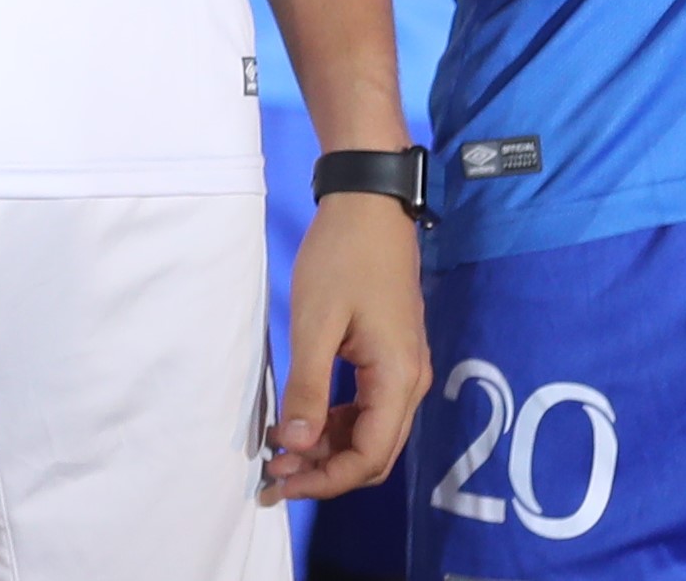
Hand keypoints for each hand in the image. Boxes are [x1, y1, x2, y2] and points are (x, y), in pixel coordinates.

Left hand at [263, 192, 429, 502]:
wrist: (370, 203)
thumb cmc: (342, 257)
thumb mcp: (316, 324)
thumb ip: (308, 388)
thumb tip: (296, 446)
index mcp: (398, 378)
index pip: (368, 457)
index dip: (324, 481)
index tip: (279, 482)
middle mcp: (411, 381)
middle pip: (373, 454)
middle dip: (324, 472)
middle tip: (274, 472)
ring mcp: (404, 368)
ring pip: (371, 433)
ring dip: (327, 449)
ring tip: (279, 449)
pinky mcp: (392, 355)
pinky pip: (368, 408)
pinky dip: (335, 423)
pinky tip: (300, 420)